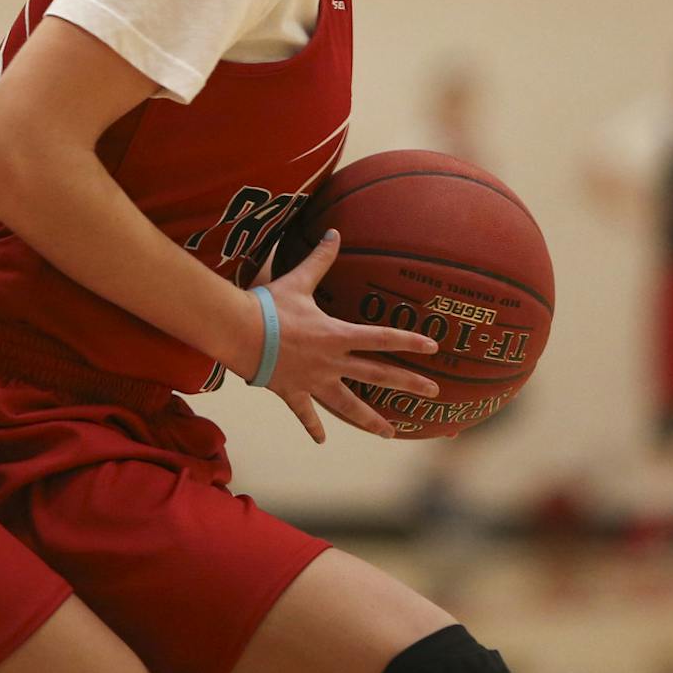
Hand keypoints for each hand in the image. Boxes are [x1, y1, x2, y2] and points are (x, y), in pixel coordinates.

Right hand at [253, 229, 440, 443]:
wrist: (239, 332)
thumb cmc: (269, 305)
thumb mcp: (298, 279)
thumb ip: (320, 258)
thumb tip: (335, 232)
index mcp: (337, 335)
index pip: (382, 337)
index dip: (409, 340)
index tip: (434, 347)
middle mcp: (332, 362)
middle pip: (378, 375)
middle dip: (408, 383)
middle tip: (434, 392)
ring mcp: (314, 381)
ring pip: (349, 406)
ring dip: (370, 420)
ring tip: (389, 434)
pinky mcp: (293, 392)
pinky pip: (306, 413)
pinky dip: (314, 426)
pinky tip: (322, 441)